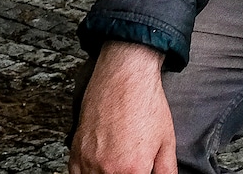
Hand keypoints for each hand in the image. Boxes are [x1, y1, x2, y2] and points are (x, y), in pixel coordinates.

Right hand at [69, 42, 174, 173]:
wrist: (125, 77)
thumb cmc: (146, 104)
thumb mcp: (167, 142)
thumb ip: (166, 171)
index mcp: (132, 171)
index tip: (141, 171)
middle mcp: (107, 170)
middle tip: (130, 166)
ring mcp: (88, 162)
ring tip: (118, 165)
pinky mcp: (75, 153)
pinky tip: (100, 167)